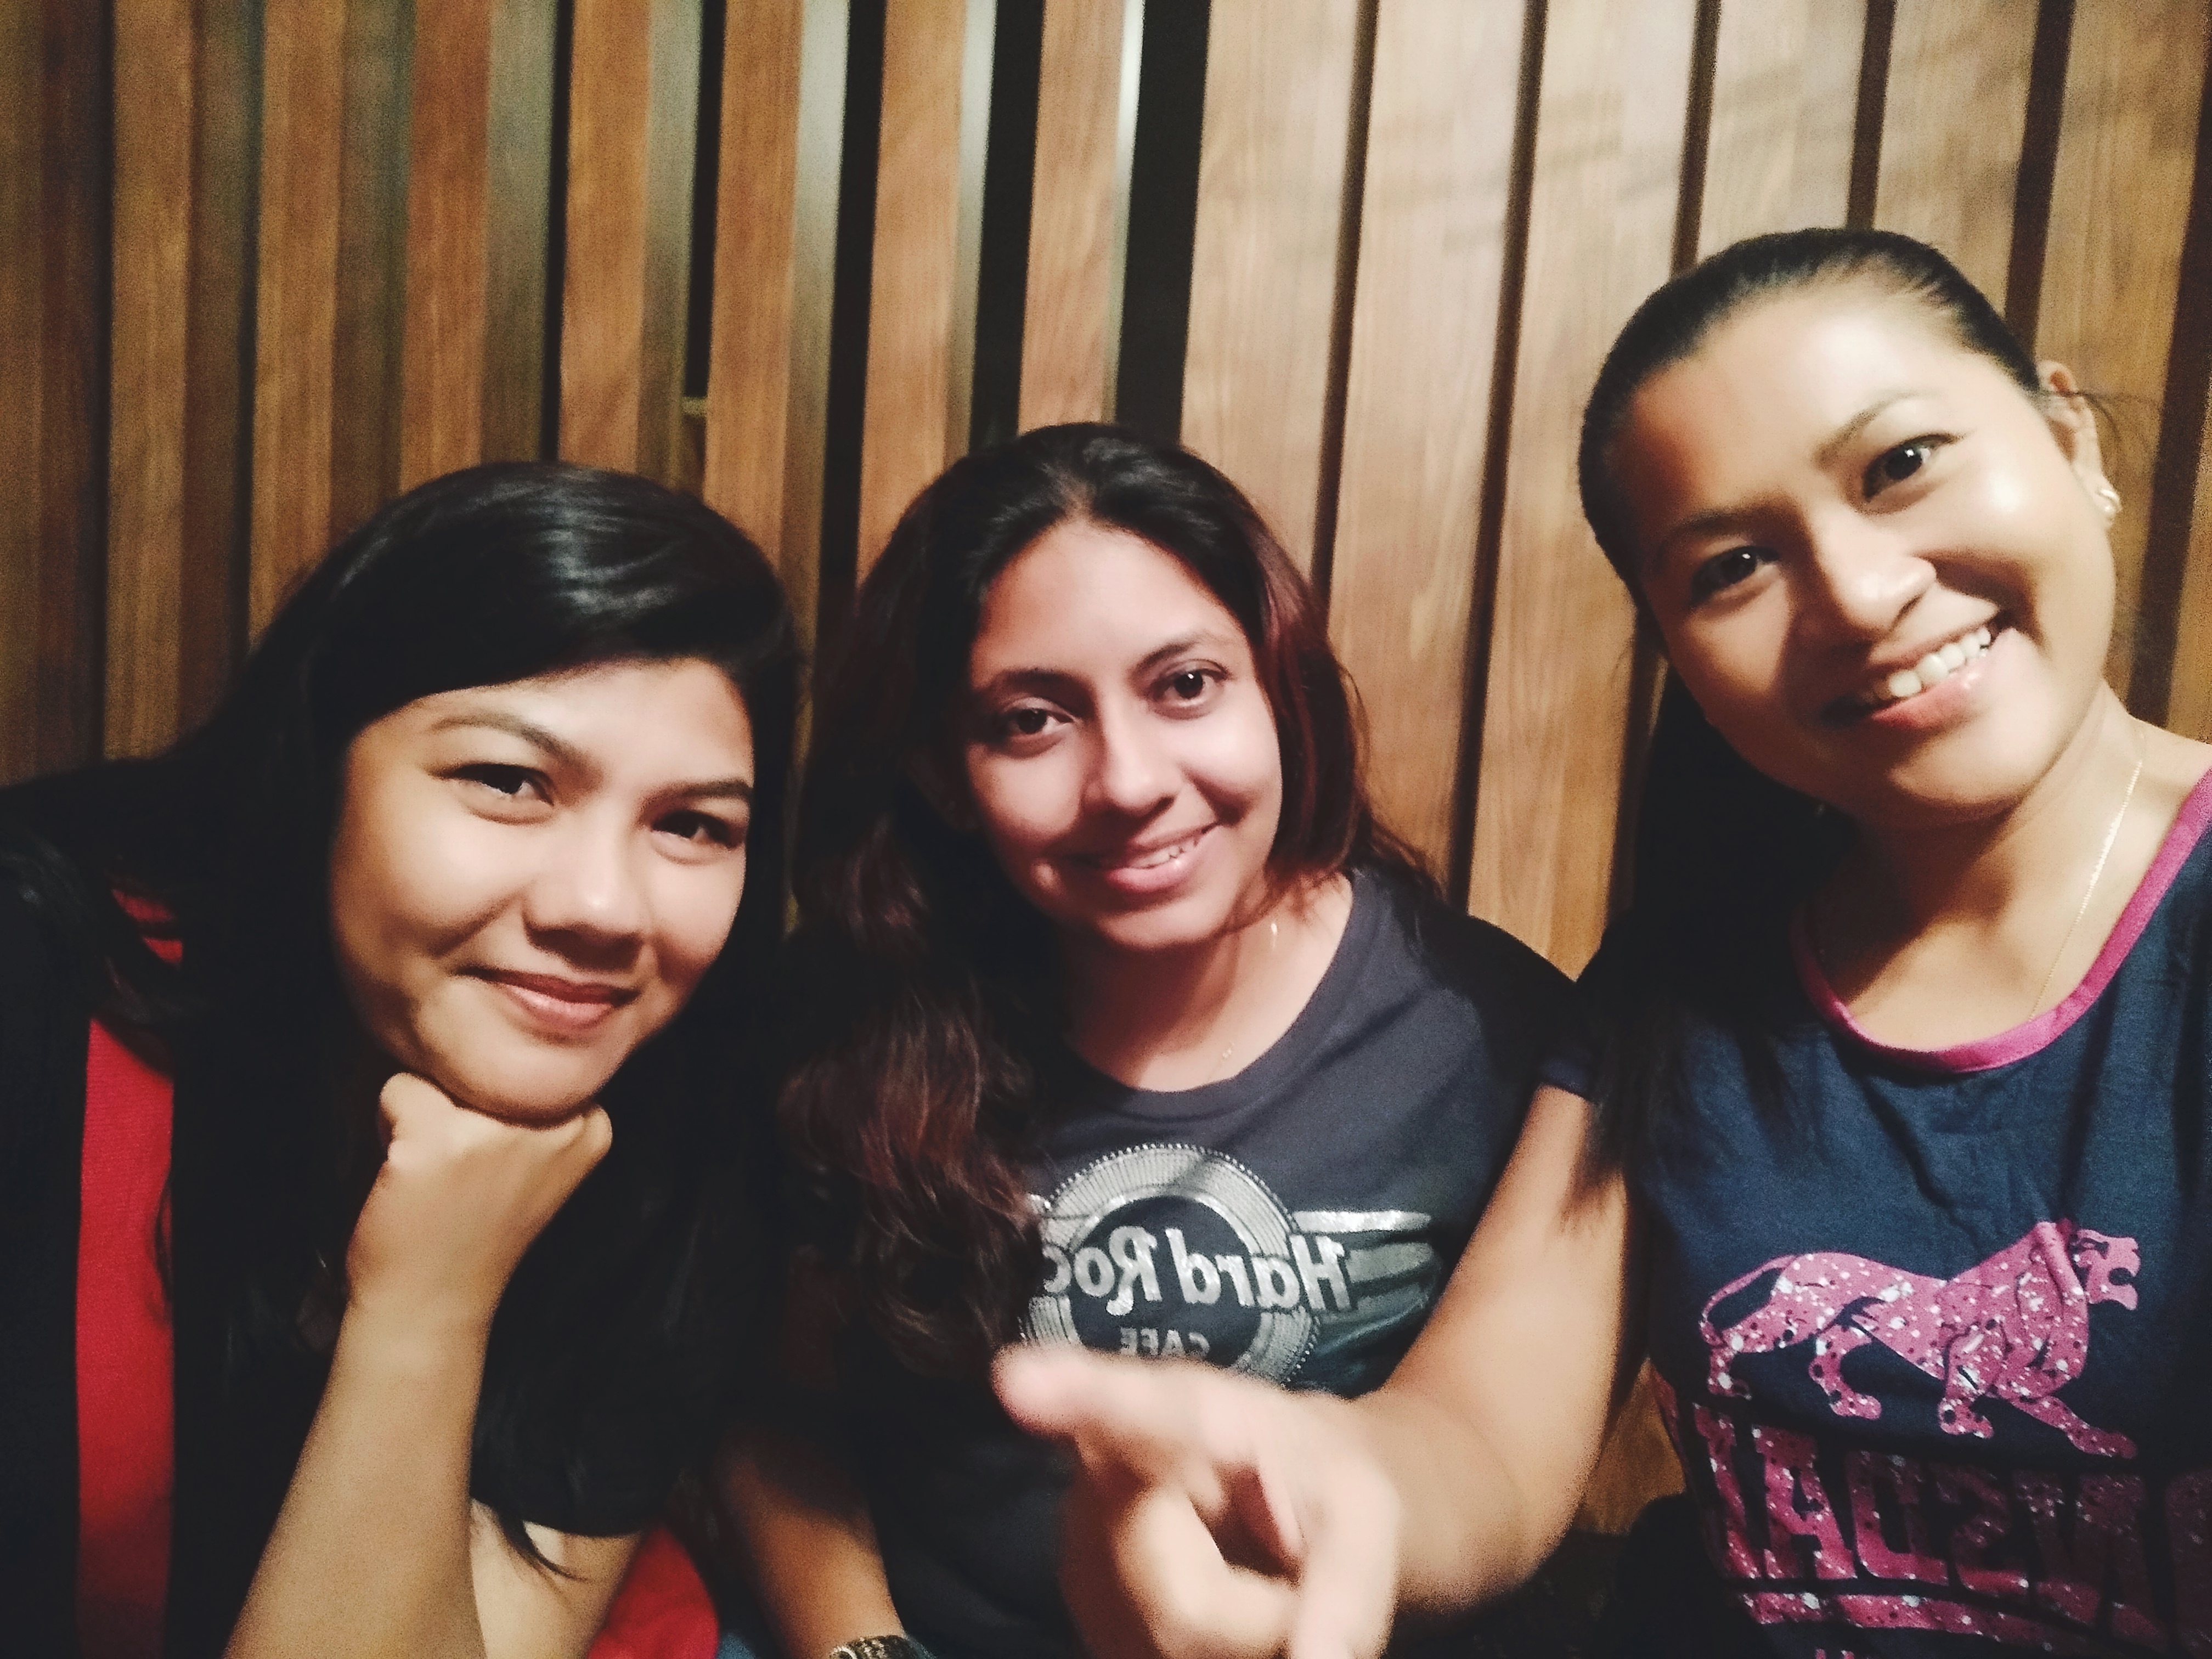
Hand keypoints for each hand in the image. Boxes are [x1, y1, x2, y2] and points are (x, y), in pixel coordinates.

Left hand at [346, 1072, 611, 1328]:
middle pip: (488, 1061)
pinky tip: (408, 1177)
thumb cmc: (477, 1230)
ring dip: (423, 1111)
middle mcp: (554, 1121)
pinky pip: (396, 1090)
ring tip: (433, 1169)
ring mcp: (497, 1131)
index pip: (531, 1061)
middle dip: (461, 1100)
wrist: (432, 1306)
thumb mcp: (539, 1162)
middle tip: (459, 1167)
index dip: (499, 1099)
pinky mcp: (437, 1140)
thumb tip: (493, 1036)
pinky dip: (388, 1127)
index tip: (494, 1155)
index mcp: (590, 1124)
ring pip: (441, 1071)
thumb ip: (537, 1108)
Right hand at [995, 1348, 1401, 1658]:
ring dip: (1225, 1641)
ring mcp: (1083, 1531)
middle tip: (1282, 1575)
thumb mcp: (1366, 1529)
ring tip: (1245, 1585)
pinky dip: (1194, 1651)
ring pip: (1158, 1640)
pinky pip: (1140, 1650)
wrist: (1294, 1498)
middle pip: (1180, 1604)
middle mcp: (1113, 1460)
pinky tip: (1210, 1610)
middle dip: (1251, 1620)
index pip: (1136, 1408)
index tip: (1016, 1378)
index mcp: (1196, 1413)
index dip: (1074, 1395)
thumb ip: (1345, 1600)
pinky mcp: (1078, 1588)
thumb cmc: (1329, 1493)